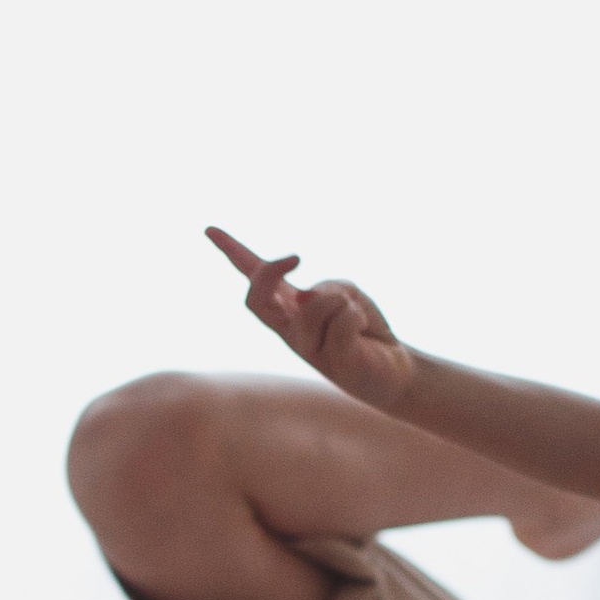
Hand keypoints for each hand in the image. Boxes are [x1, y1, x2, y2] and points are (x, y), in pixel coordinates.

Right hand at [207, 227, 417, 412]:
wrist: (389, 369)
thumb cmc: (362, 326)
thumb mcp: (344, 292)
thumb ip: (326, 288)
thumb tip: (310, 302)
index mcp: (287, 306)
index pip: (253, 278)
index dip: (231, 252)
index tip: (209, 230)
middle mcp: (288, 328)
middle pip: (257, 298)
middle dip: (269, 273)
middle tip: (295, 257)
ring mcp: (305, 346)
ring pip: (317, 303)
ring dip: (342, 300)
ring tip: (355, 317)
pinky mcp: (331, 359)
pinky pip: (344, 318)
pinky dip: (359, 316)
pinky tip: (363, 334)